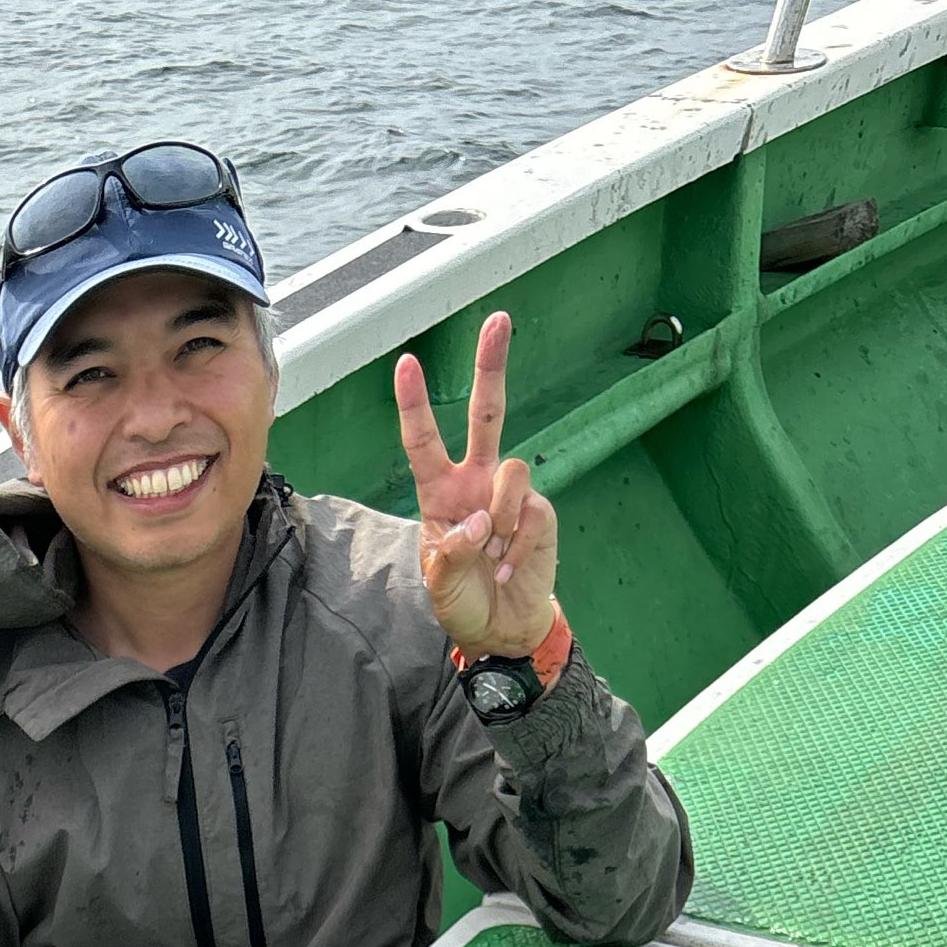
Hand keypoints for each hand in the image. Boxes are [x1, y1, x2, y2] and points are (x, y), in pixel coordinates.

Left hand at [394, 310, 559, 657]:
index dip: (416, 403)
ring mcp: (510, 494)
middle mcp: (476, 482)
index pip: (423, 441)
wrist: (503, 628)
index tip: (406, 362)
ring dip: (500, 518)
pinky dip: (516, 547)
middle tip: (498, 318)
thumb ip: (450, 553)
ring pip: (511, 470)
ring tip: (492, 555)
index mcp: (440, 492)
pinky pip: (529, 514)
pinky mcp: (539, 512)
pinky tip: (507, 569)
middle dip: (492, 366)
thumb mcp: (439, 585)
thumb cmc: (463, 601)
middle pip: (487, 413)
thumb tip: (478, 521)